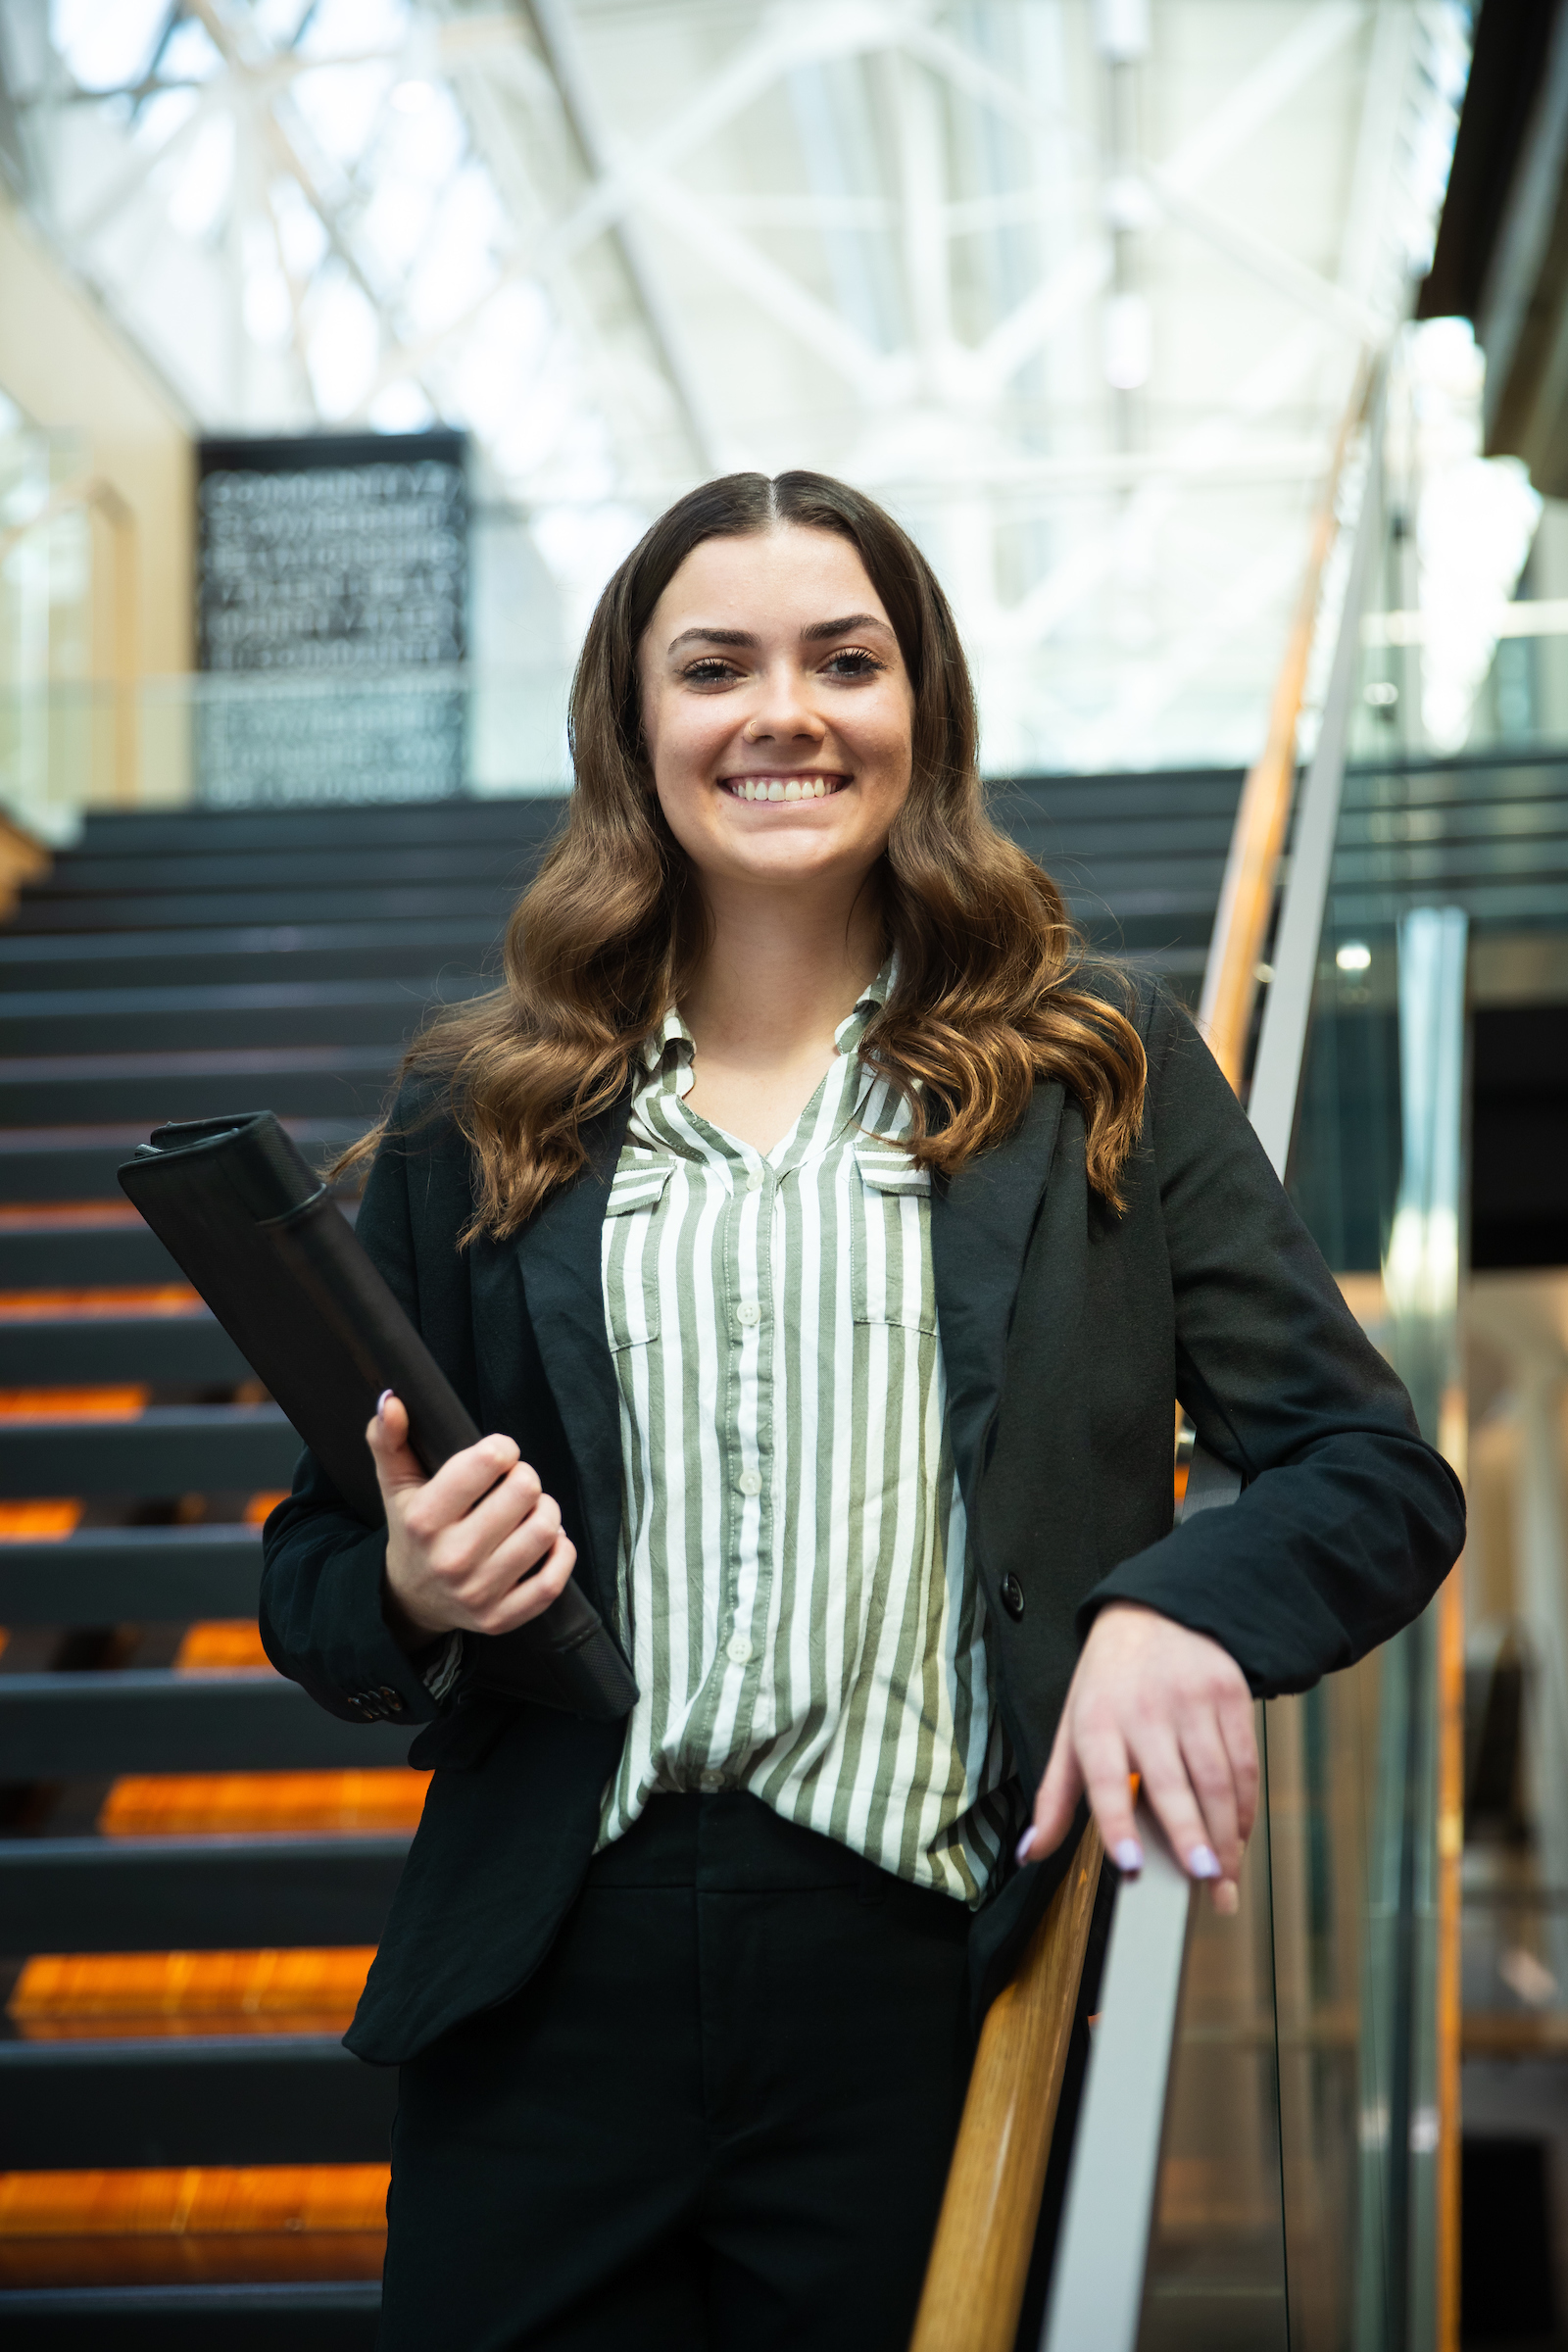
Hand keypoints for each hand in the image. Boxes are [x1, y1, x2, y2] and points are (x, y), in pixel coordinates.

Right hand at [366, 1391, 576, 1645]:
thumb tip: (393, 1401)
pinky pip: (552, 1581)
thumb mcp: (395, 1483)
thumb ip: (388, 1439)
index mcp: (423, 1519)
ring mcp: (477, 1593)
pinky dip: (562, 1552)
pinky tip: (550, 1539)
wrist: (412, 1599)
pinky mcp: (501, 1618)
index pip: (487, 1462)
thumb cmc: (412, 1530)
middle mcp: (450, 1559)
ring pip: (544, 1531)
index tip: (500, 1454)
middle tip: (515, 1482)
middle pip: (524, 1491)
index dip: (503, 1449)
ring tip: (530, 1509)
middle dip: (525, 1477)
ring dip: (547, 1510)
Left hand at [1020, 1602, 1256, 1912]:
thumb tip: (1030, 1852)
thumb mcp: (1071, 1729)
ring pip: (1216, 1779)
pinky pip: (1244, 1761)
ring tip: (1223, 1875)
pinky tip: (1236, 1833)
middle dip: (1189, 1836)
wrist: (1154, 1613)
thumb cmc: (1108, 1684)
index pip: (1104, 1779)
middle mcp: (1144, 1709)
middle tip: (1201, 1879)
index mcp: (1096, 1720)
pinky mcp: (1229, 1693)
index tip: (1131, 1865)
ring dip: (1223, 1834)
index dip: (1116, 1824)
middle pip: (1172, 1784)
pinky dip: (1244, 1804)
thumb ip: (1055, 1796)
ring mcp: (1191, 1700)